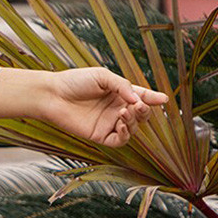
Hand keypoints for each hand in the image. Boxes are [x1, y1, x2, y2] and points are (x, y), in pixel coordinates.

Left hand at [45, 66, 168, 146]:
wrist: (53, 94)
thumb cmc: (75, 81)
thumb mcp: (102, 77)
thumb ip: (123, 86)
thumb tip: (139, 100)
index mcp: (119, 93)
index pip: (141, 97)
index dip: (153, 98)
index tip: (164, 99)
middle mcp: (116, 109)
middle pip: (141, 115)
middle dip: (145, 111)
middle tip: (140, 106)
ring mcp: (109, 123)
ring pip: (133, 128)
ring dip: (134, 121)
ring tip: (124, 111)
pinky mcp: (100, 136)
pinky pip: (120, 140)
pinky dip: (125, 134)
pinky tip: (121, 123)